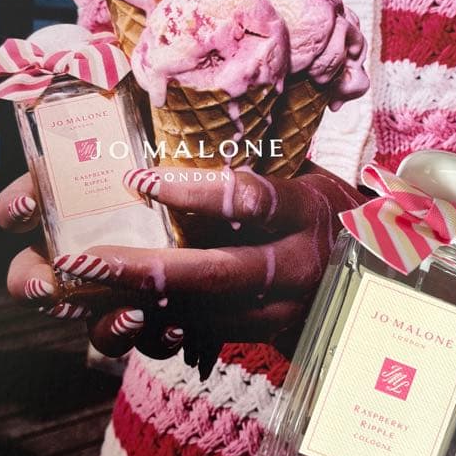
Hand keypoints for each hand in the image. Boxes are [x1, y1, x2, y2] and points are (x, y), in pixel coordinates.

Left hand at [83, 163, 366, 368]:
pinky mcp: (264, 338)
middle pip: (218, 274)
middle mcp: (296, 267)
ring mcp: (282, 312)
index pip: (251, 200)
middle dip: (145, 270)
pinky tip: (113, 318)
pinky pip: (204, 340)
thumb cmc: (316, 208)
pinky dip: (156, 331)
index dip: (194, 192)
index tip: (136, 178)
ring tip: (83, 294)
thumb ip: (249, 160)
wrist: (371, 271)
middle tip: (86, 259)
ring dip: (139, 309)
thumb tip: (175, 116)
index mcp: (304, 210)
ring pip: (205, 318)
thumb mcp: (299, 173)